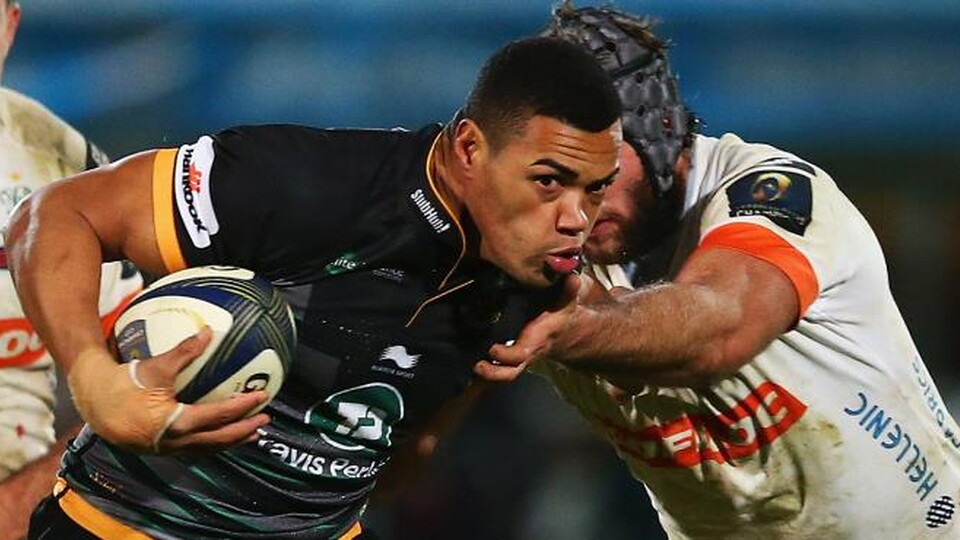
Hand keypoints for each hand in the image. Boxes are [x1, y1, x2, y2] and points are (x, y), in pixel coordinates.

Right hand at [68, 327, 270, 453]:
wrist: (93, 402)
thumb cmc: (124, 382)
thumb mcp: (156, 366)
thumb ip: (185, 351)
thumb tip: (209, 331)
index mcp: (174, 424)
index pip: (218, 417)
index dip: (242, 407)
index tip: (262, 397)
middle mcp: (174, 442)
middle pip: (219, 440)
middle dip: (244, 431)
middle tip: (265, 420)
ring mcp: (168, 449)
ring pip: (208, 448)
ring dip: (232, 441)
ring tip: (252, 433)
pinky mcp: (162, 449)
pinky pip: (195, 448)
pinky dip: (214, 442)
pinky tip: (222, 434)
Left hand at [474, 273, 594, 382]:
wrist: (562, 334)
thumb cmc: (558, 316)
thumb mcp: (565, 303)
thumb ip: (569, 291)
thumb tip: (573, 277)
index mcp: (535, 341)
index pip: (520, 354)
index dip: (506, 355)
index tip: (492, 350)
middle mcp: (525, 353)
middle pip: (510, 373)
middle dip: (494, 373)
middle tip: (478, 367)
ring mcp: (517, 358)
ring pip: (503, 374)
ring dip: (487, 374)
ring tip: (473, 368)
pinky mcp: (509, 357)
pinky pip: (497, 368)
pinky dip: (485, 371)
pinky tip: (467, 367)